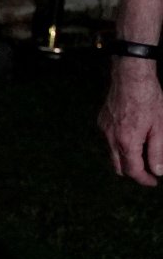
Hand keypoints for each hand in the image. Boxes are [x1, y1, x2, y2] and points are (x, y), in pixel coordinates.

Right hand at [99, 60, 162, 185]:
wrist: (131, 76)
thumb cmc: (148, 99)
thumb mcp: (159, 127)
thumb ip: (157, 151)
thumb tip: (157, 170)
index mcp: (127, 142)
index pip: (133, 170)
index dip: (144, 179)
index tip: (153, 181)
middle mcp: (112, 138)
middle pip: (119, 167)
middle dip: (133, 172)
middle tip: (149, 170)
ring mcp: (104, 129)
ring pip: (113, 154)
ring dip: (127, 157)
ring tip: (143, 149)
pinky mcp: (102, 121)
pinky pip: (110, 139)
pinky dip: (120, 143)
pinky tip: (132, 132)